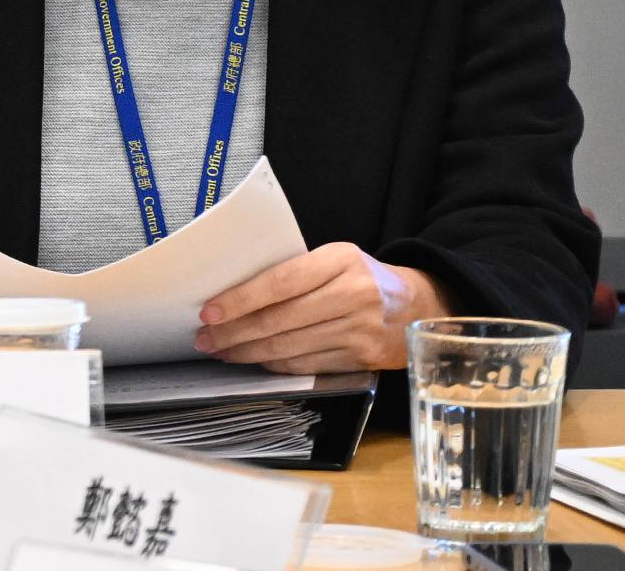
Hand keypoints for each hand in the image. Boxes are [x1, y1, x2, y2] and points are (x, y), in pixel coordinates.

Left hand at [199, 244, 439, 371]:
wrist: (419, 306)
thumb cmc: (361, 278)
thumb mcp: (336, 259)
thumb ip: (296, 271)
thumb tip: (234, 293)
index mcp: (341, 261)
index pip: (279, 282)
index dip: (241, 299)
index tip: (209, 311)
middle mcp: (353, 295)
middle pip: (280, 319)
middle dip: (235, 332)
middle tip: (205, 337)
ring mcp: (360, 330)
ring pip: (290, 346)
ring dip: (249, 352)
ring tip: (221, 350)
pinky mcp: (363, 359)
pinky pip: (308, 365)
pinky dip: (276, 365)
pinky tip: (255, 361)